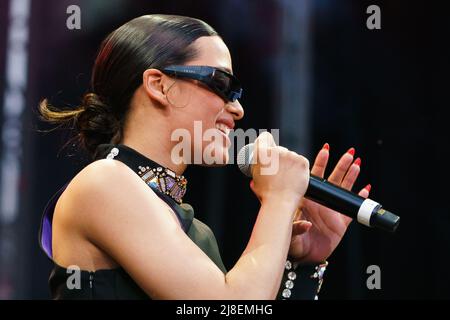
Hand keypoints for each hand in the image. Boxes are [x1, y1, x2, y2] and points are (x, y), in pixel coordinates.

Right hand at [250, 132, 309, 206]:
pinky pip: (301, 161)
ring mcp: (290, 155)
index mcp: (261, 154)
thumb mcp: (256, 182)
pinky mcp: (302, 161)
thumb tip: (253, 179)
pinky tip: (295, 176)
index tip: (268, 146)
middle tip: (278, 171)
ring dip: (289, 163)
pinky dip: (299, 167)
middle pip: (279, 149)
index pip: (264, 137)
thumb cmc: (267, 195)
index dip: (266, 141)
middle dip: (279, 157)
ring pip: (291, 155)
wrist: (280, 202)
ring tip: (287, 177)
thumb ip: (256, 174)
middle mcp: (275, 151)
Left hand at [287, 144, 371, 263]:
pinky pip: (353, 208)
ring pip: (344, 189)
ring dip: (351, 176)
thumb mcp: (290, 233)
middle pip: (333, 178)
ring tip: (357, 163)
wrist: (305, 257)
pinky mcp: (342, 222)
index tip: (326, 150)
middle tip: (349, 153)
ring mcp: (332, 210)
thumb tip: (305, 224)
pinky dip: (360, 198)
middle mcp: (321, 201)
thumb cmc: (293, 242)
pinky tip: (366, 188)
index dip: (321, 163)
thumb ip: (296, 228)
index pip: (315, 177)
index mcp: (307, 199)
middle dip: (341, 165)